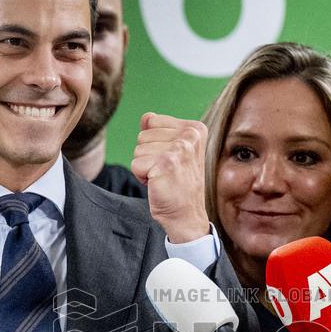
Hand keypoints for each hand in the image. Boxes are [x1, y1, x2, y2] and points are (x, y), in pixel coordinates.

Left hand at [131, 113, 209, 242]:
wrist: (186, 214)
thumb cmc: (178, 183)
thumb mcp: (173, 151)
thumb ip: (159, 130)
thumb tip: (146, 116)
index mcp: (195, 129)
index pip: (153, 121)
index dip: (154, 143)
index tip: (170, 159)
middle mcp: (190, 136)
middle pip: (143, 135)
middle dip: (148, 155)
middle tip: (166, 171)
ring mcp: (179, 150)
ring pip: (138, 150)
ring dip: (145, 167)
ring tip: (162, 178)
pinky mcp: (165, 164)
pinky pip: (135, 164)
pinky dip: (141, 177)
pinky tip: (158, 184)